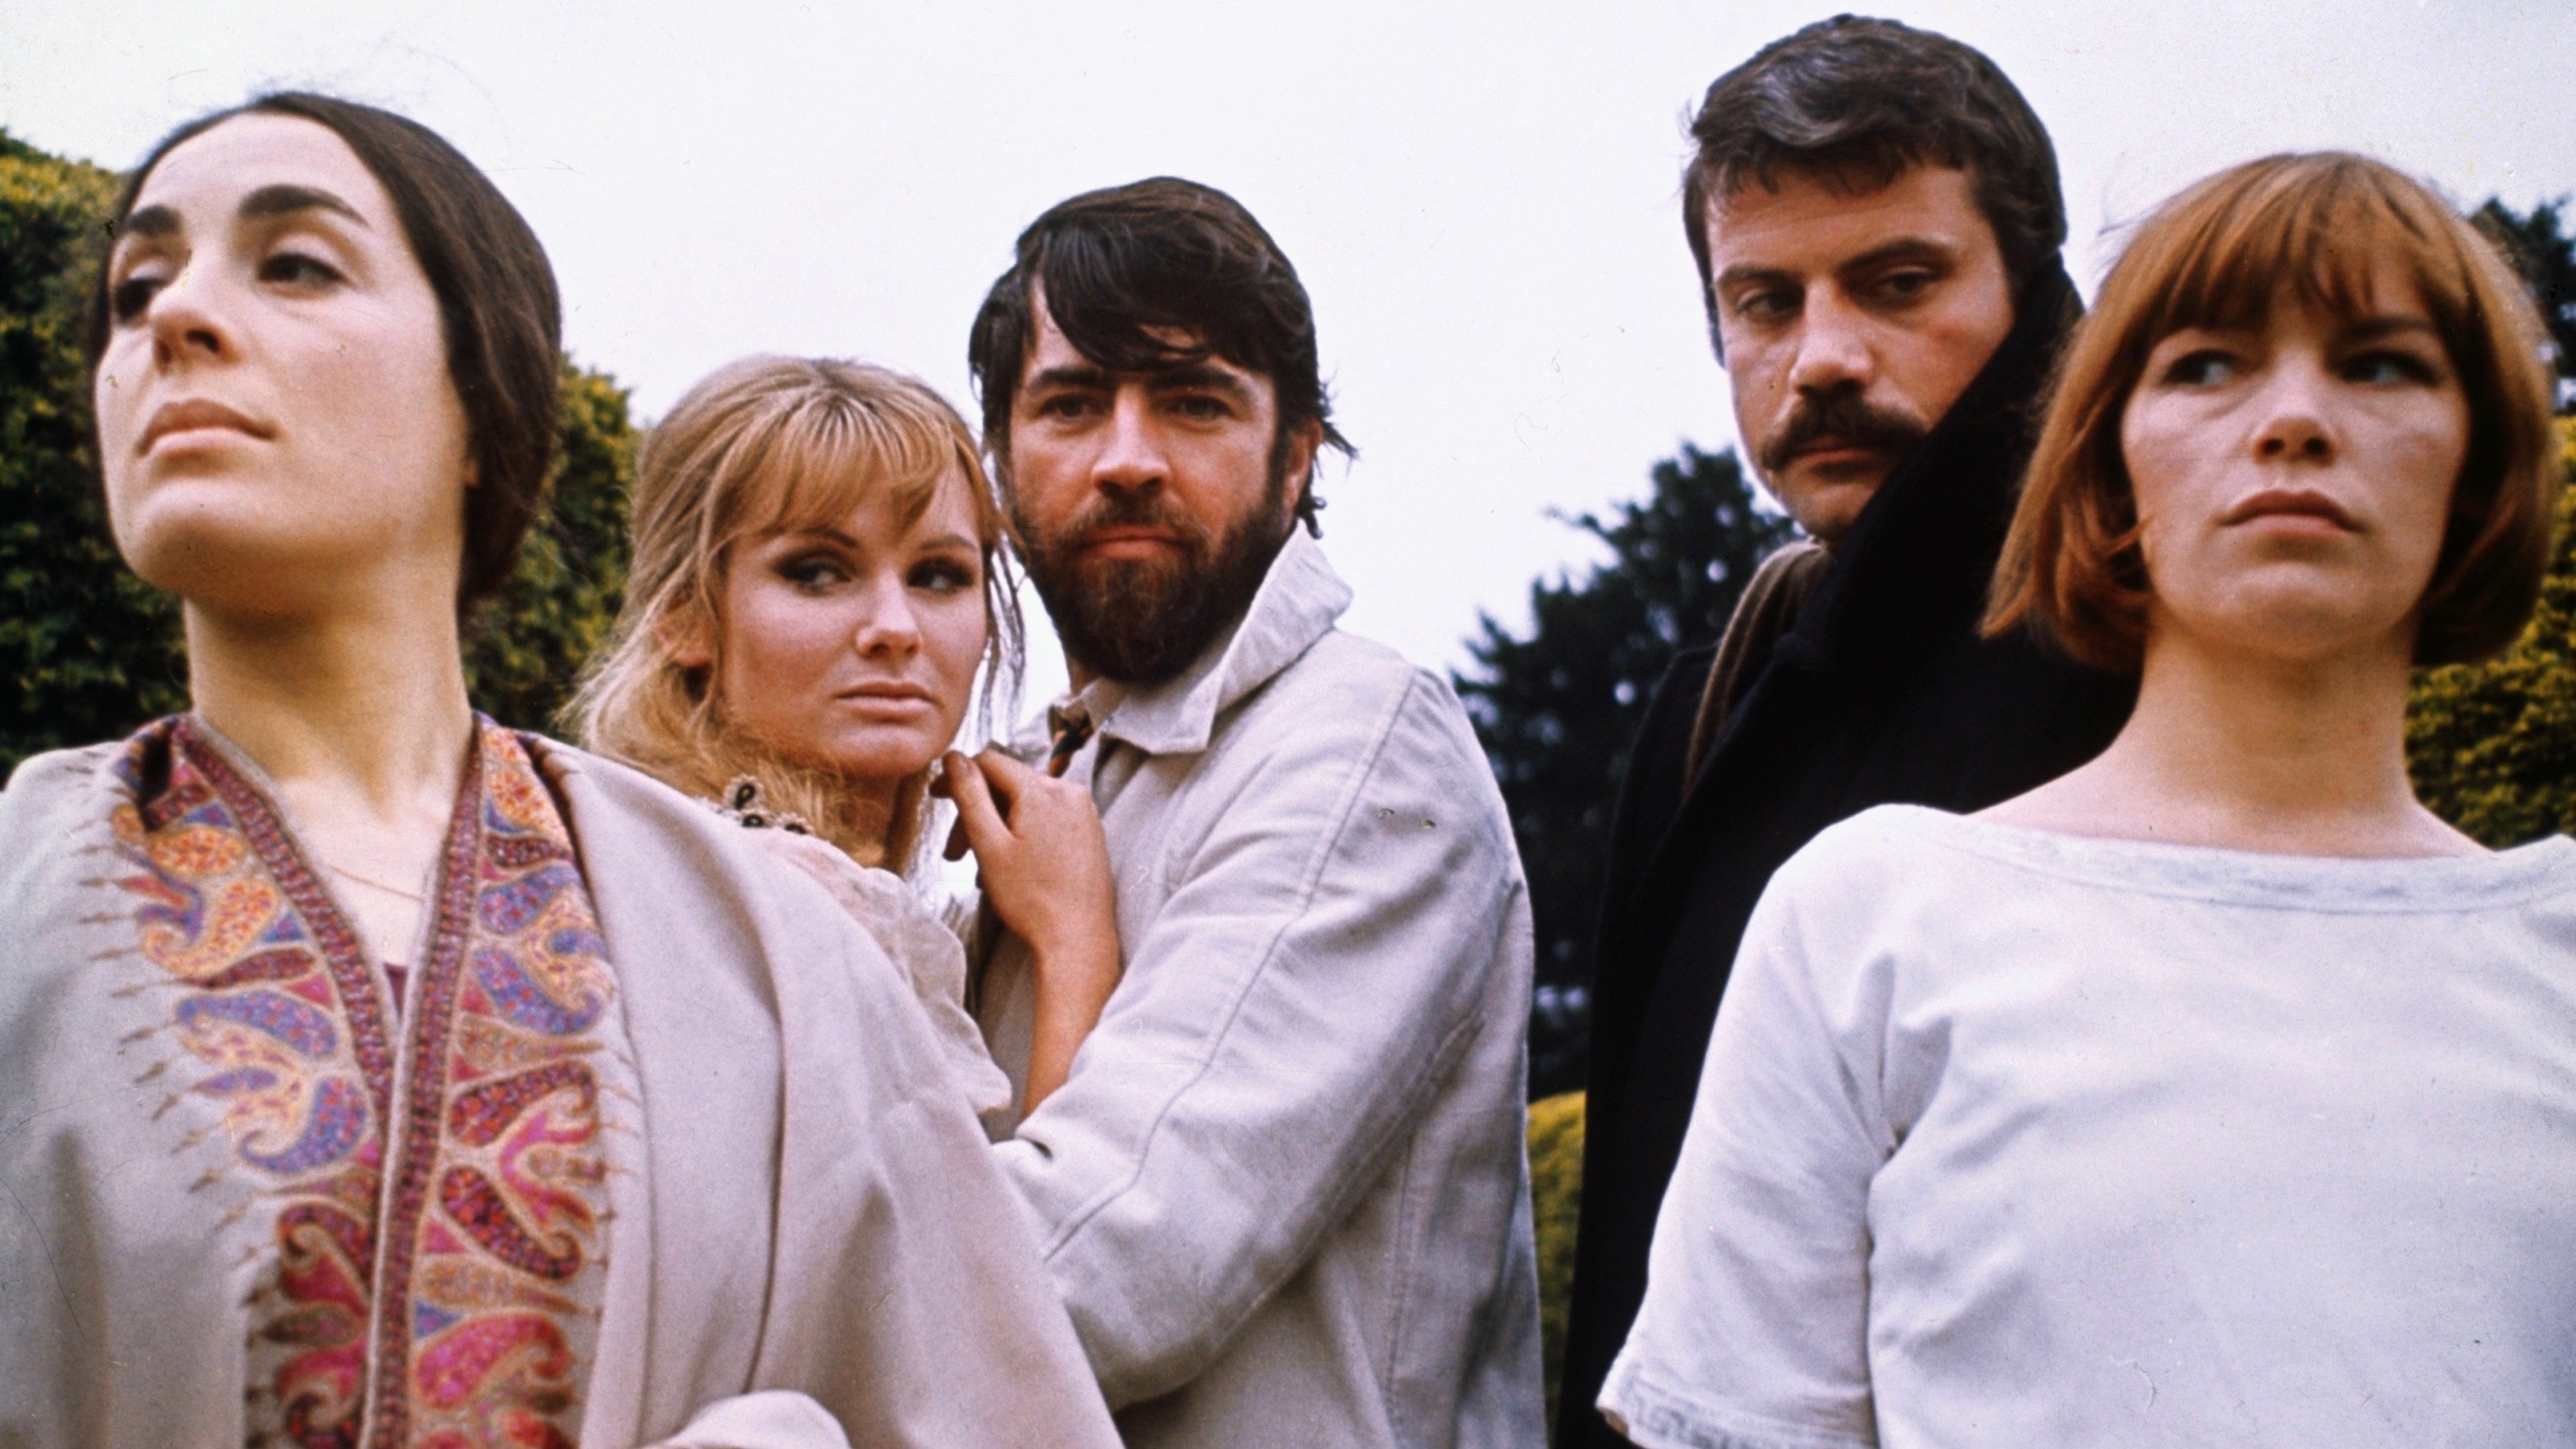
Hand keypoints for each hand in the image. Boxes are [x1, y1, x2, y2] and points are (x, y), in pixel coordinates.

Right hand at [941, 750, 1123, 1110]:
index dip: (958, 776)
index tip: (937, 797)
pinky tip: (1010, 867)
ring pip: (1026, 804)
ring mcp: (1084, 812)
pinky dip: (1021, 834)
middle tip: (954, 852)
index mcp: (1044, 791)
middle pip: (1008, 786)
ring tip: (982, 868)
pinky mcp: (1089, 832)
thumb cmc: (1033, 901)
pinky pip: (1046, 819)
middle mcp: (1070, 793)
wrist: (1078, 940)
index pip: (991, 762)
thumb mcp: (989, 846)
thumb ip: (971, 796)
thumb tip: (955, 757)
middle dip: (976, 813)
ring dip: (997, 827)